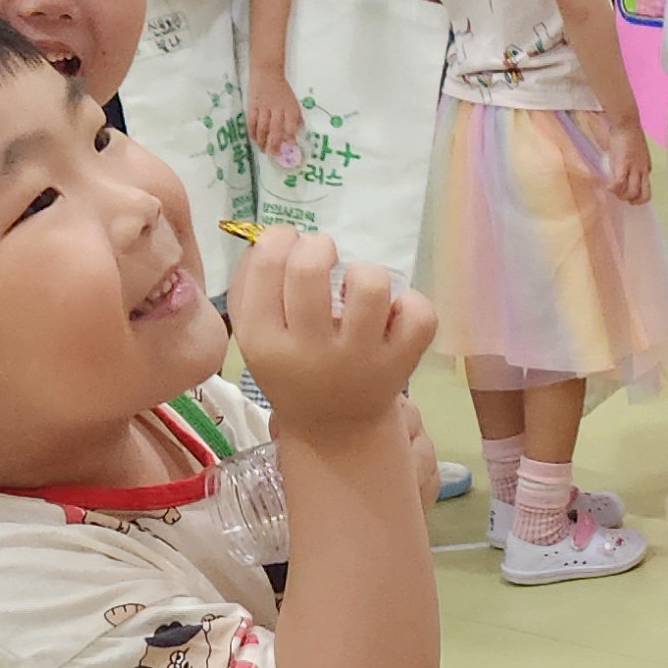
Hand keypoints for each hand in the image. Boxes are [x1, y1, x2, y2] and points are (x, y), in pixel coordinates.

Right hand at [231, 234, 434, 449]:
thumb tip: (269, 236)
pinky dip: (410, 303)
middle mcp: (309, 352)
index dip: (280, 237)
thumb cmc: (292, 368)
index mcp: (264, 341)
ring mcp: (359, 360)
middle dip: (319, 246)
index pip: (266, 265)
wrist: (335, 431)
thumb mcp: (255, 335)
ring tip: (358, 291)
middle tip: (324, 258)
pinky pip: (418, 314)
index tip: (290, 244)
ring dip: (365, 272)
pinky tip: (392, 314)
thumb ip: (250, 283)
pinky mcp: (400, 365)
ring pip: (370, 284)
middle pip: (310, 268)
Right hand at [245, 67, 303, 162]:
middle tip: (274, 154)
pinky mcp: (252, 105)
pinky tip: (254, 139)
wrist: (267, 72)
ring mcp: (263, 107)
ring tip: (263, 150)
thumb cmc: (282, 89)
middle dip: (275, 143)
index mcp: (290, 107)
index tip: (290, 146)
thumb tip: (299, 131)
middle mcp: (277, 108)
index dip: (290, 136)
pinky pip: (252, 121)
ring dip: (263, 141)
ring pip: (262, 127)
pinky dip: (253, 132)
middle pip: (276, 129)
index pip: (291, 124)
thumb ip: (296, 116)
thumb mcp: (293, 101)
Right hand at [598, 107, 653, 207]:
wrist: (626, 123)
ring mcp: (635, 168)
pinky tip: (608, 187)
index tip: (625, 191)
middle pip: (643, 196)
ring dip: (621, 196)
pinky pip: (620, 183)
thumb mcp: (633, 153)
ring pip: (633, 192)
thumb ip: (631, 164)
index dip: (635, 194)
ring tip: (613, 190)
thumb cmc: (628, 135)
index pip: (645, 189)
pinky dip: (614, 188)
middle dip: (632, 201)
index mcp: (646, 168)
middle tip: (620, 196)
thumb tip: (623, 171)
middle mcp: (643, 171)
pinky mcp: (624, 164)